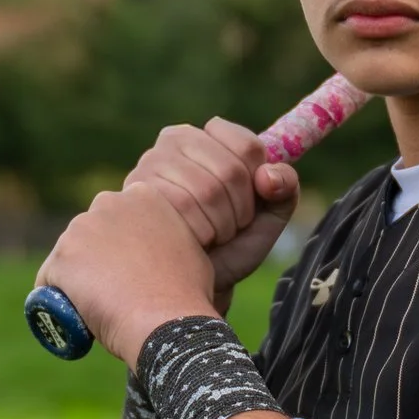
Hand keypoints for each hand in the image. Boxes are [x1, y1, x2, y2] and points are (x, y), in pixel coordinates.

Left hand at [35, 187, 221, 364]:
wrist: (166, 320)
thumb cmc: (186, 293)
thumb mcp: (191, 250)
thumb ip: (169, 239)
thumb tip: (163, 251)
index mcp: (144, 196)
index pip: (120, 216)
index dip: (122, 245)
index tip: (129, 269)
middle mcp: (109, 203)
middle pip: (90, 232)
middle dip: (95, 257)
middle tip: (113, 290)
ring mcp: (80, 229)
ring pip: (68, 257)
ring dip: (77, 279)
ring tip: (101, 308)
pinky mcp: (59, 258)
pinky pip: (49, 283)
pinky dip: (58, 301)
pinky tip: (79, 316)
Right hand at [123, 118, 299, 294]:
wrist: (191, 283)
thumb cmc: (231, 245)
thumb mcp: (268, 216)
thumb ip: (284, 188)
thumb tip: (268, 177)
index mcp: (210, 136)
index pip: (248, 146)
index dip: (258, 182)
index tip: (253, 200)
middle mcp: (175, 140)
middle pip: (231, 170)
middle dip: (240, 209)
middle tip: (230, 226)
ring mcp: (150, 163)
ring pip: (208, 190)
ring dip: (220, 225)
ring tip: (209, 235)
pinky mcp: (134, 193)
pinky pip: (183, 208)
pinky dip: (198, 232)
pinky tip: (189, 240)